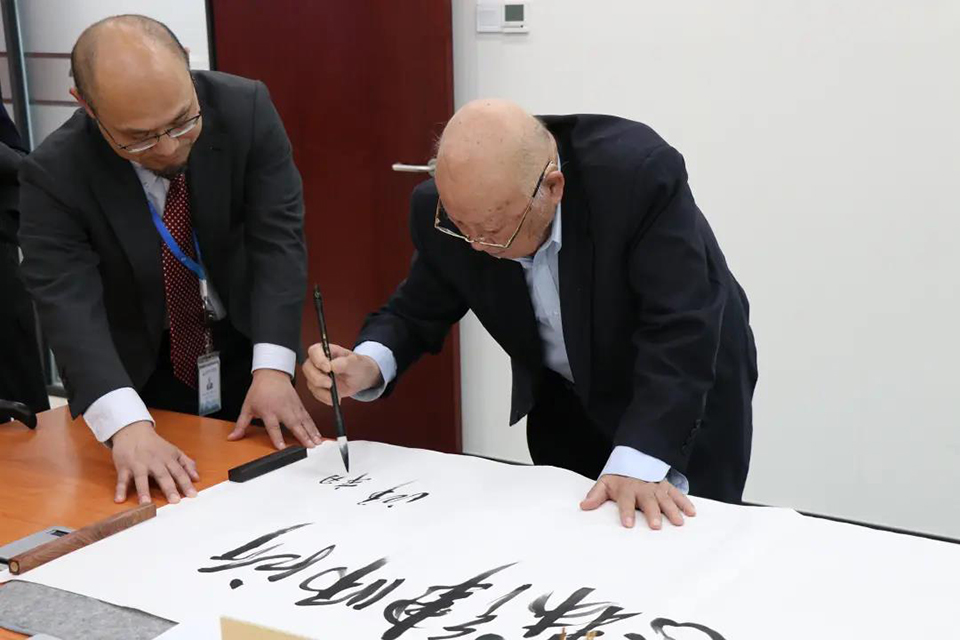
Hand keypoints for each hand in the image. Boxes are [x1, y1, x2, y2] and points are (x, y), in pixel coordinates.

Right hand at [111, 421, 198, 504]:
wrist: (133, 431)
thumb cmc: (155, 445)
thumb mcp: (174, 451)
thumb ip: (186, 463)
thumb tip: (197, 477)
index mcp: (168, 459)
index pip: (179, 472)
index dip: (186, 484)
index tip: (193, 495)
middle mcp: (154, 462)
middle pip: (163, 476)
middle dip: (169, 488)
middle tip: (175, 501)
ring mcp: (138, 465)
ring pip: (141, 478)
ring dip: (144, 491)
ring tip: (146, 504)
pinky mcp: (124, 467)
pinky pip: (122, 479)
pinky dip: (120, 489)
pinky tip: (119, 499)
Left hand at [229, 369, 321, 449]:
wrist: (271, 374)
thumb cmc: (259, 390)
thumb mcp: (247, 407)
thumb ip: (241, 424)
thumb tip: (233, 437)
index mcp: (268, 411)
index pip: (273, 427)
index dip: (277, 437)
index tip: (282, 447)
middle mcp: (283, 409)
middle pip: (294, 424)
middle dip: (302, 436)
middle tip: (309, 446)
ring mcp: (293, 407)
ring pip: (304, 421)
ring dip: (311, 432)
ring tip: (317, 442)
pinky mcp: (299, 405)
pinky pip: (307, 417)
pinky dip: (313, 426)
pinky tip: (317, 433)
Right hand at [302, 343, 382, 404]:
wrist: (361, 378)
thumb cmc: (357, 365)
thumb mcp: (355, 363)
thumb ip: (345, 363)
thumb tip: (332, 365)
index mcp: (325, 350)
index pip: (314, 351)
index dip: (318, 360)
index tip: (328, 369)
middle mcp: (317, 361)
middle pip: (307, 368)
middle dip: (317, 378)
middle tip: (330, 384)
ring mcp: (316, 374)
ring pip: (310, 383)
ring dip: (322, 391)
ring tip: (336, 395)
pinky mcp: (318, 387)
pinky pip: (316, 394)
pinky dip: (325, 398)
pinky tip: (335, 399)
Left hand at [580, 474, 696, 528]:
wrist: (634, 463)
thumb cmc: (619, 480)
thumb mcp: (605, 484)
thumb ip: (596, 495)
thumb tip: (583, 506)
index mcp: (627, 489)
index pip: (626, 501)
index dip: (626, 512)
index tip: (628, 524)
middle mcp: (643, 488)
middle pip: (648, 501)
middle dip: (652, 513)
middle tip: (655, 526)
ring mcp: (657, 488)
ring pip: (665, 499)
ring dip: (672, 510)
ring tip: (678, 522)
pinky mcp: (667, 488)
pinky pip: (677, 495)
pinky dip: (685, 503)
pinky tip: (691, 513)